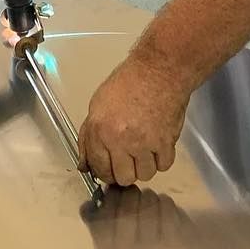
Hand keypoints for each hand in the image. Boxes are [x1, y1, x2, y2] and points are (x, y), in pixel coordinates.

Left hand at [78, 55, 189, 186]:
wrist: (159, 71)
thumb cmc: (129, 82)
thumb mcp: (97, 105)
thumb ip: (88, 137)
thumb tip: (84, 163)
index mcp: (100, 130)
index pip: (99, 168)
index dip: (104, 172)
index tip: (109, 169)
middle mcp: (121, 140)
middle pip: (123, 177)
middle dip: (124, 171)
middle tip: (128, 158)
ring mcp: (144, 143)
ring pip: (145, 174)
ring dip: (145, 166)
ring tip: (144, 149)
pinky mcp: (165, 142)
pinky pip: (164, 165)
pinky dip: (162, 159)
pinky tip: (157, 145)